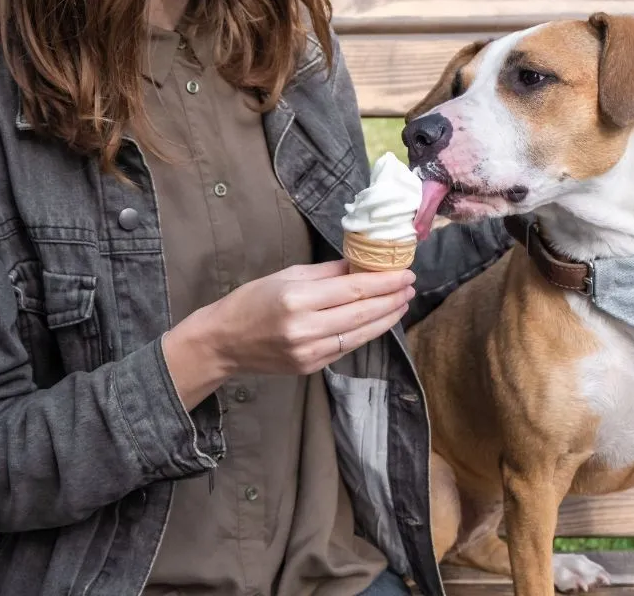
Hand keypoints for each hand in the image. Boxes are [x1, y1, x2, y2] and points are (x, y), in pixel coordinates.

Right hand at [163, 260, 415, 409]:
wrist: (223, 343)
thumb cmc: (250, 302)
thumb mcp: (285, 276)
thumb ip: (326, 273)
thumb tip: (361, 264)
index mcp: (297, 300)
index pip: (354, 290)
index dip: (385, 282)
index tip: (405, 273)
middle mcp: (305, 329)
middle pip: (362, 314)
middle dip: (391, 300)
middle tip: (411, 287)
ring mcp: (309, 352)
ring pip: (360, 335)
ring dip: (386, 319)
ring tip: (402, 303)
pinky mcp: (311, 368)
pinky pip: (347, 348)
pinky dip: (366, 333)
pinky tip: (379, 321)